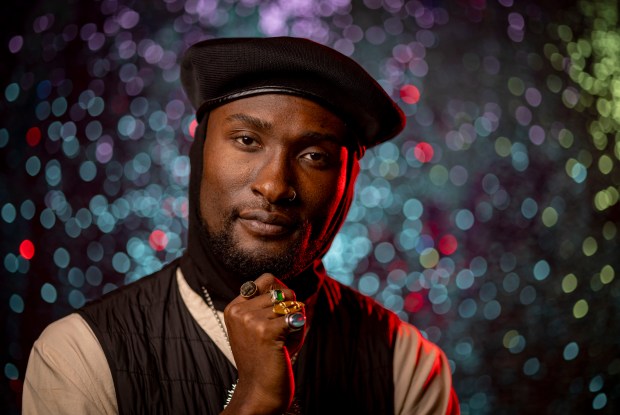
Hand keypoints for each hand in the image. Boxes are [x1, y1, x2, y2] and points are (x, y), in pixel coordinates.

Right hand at [222, 274, 305, 414]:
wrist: (260, 390)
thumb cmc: (265, 357)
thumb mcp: (258, 326)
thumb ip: (268, 304)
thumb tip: (287, 287)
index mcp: (234, 307)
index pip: (266, 279)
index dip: (281, 292)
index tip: (279, 313)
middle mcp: (239, 310)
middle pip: (282, 291)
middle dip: (290, 310)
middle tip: (282, 333)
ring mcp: (250, 320)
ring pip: (290, 304)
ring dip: (295, 322)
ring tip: (282, 341)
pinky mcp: (265, 331)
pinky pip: (296, 318)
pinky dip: (298, 332)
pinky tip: (285, 347)